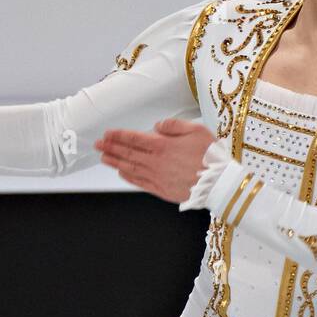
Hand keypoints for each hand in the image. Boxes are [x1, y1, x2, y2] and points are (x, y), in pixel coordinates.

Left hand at [94, 118, 216, 201]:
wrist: (218, 183)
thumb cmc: (210, 156)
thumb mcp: (196, 130)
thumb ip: (174, 126)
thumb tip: (157, 126)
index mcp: (163, 145)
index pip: (134, 139)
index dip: (118, 136)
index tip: (107, 134)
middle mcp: (155, 162)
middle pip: (128, 154)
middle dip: (111, 148)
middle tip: (97, 145)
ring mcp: (157, 177)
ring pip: (130, 168)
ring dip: (115, 162)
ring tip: (103, 158)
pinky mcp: (161, 190)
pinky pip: (140, 183)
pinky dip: (128, 177)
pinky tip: (121, 173)